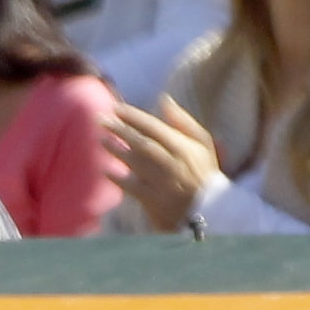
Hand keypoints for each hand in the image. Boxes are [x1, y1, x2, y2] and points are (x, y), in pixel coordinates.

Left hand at [104, 95, 220, 233]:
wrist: (209, 210)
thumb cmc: (204, 172)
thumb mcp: (202, 142)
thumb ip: (182, 121)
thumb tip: (163, 99)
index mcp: (182, 146)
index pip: (152, 127)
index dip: (133, 117)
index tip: (116, 109)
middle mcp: (170, 162)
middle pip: (140, 142)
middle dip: (119, 129)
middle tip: (100, 119)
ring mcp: (160, 182)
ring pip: (133, 162)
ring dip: (115, 149)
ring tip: (101, 139)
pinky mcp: (152, 201)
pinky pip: (130, 187)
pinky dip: (117, 178)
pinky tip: (105, 170)